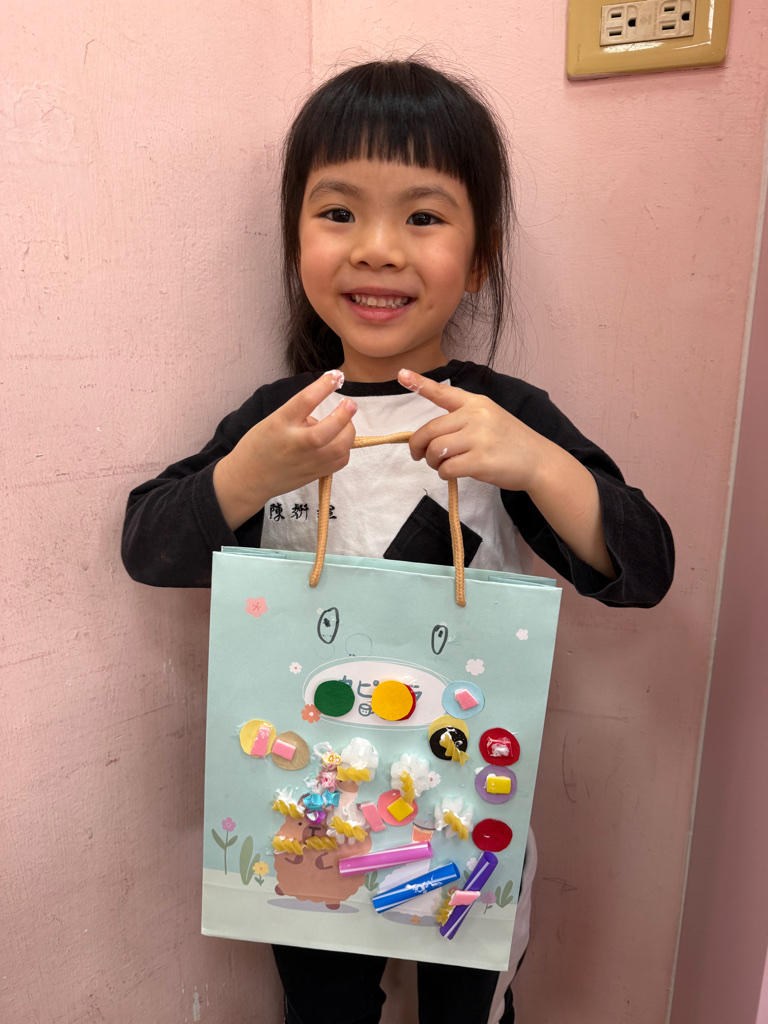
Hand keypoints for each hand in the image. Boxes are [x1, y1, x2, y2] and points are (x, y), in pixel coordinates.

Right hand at [214, 370, 356, 529]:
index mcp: (281, 423)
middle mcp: (297, 442)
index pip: (307, 399)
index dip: (325, 384)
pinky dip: (345, 447)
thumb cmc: (259, 445)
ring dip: (348, 431)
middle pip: (330, 427)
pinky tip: (339, 441)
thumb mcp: (272, 421)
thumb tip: (325, 417)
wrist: (248, 479)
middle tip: (350, 403)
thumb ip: (298, 415)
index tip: (336, 375)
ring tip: (344, 423)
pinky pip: (340, 460)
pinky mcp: (315, 474)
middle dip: (345, 413)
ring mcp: (308, 461)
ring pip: (341, 446)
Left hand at [399, 368, 614, 577]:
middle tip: (420, 456)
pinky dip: (444, 474)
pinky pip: (447, 468)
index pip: (443, 392)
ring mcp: (478, 438)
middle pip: (430, 430)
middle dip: (419, 446)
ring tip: (442, 465)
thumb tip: (430, 437)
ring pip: (436, 450)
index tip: (401, 374)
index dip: (420, 384)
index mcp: (476, 403)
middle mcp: (475, 416)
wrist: (539, 461)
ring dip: (432, 461)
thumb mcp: (490, 417)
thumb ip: (462, 420)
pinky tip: (453, 473)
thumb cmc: (510, 441)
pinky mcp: (480, 461)